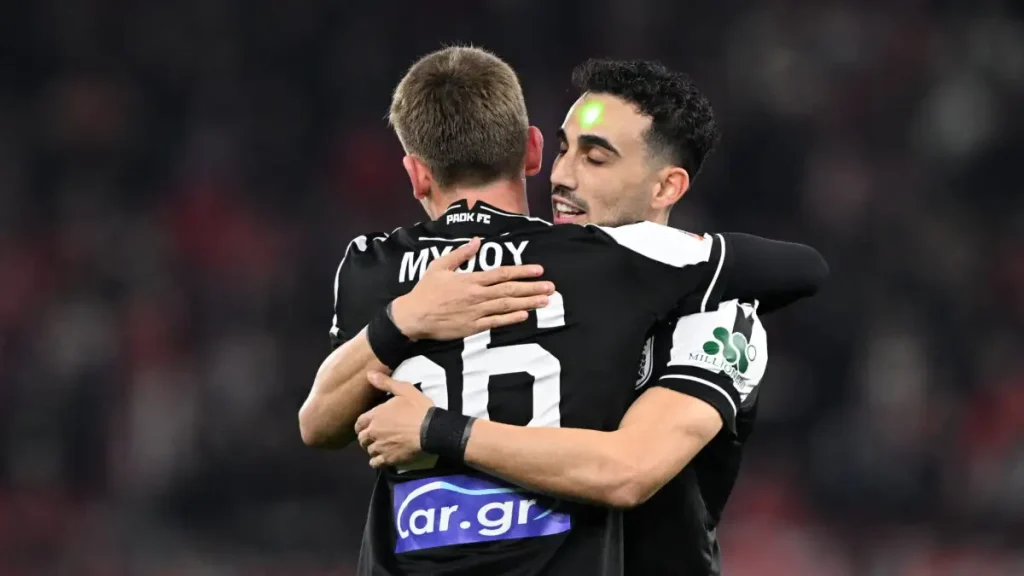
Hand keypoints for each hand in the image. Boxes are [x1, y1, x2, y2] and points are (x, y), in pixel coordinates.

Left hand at [355, 372, 434, 467]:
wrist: (431, 430)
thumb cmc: (419, 409)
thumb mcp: (404, 390)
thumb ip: (385, 383)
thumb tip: (369, 374)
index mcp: (375, 415)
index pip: (359, 423)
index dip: (362, 426)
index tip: (367, 427)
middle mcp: (374, 432)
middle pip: (361, 439)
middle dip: (366, 438)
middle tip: (374, 437)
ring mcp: (381, 446)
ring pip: (368, 451)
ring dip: (372, 449)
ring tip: (380, 447)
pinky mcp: (389, 459)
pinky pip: (376, 463)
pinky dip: (377, 461)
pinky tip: (382, 459)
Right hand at [391, 237, 554, 340]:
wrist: (414, 316)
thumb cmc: (426, 290)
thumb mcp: (440, 266)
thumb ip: (460, 253)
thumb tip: (477, 241)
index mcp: (471, 279)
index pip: (502, 274)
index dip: (522, 272)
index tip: (539, 270)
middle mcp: (477, 295)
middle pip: (510, 290)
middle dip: (533, 288)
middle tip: (551, 287)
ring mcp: (476, 312)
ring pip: (507, 306)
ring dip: (528, 302)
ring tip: (545, 301)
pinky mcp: (472, 327)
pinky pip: (496, 322)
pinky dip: (511, 319)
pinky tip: (525, 315)